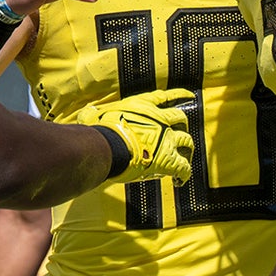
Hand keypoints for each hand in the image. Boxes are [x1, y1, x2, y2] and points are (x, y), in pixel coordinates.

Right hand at [75, 89, 194, 185]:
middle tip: (182, 131)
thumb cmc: (100, 131)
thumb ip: (94, 113)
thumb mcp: (94, 115)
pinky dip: (184, 174)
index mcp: (143, 107)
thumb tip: (86, 111)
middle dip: (183, 125)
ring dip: (187, 149)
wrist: (107, 147)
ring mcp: (167, 139)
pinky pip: (183, 167)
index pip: (165, 97)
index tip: (189, 96)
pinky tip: (180, 180)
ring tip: (185, 156)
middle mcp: (160, 119)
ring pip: (187, 141)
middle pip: (181, 118)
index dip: (179, 96)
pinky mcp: (168, 160)